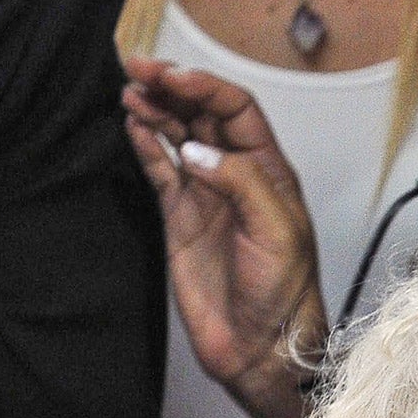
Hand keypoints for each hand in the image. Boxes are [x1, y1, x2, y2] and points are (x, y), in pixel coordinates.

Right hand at [121, 57, 326, 417]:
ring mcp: (208, 196)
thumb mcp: (278, 233)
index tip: (174, 76)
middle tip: (141, 70)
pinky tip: (134, 125)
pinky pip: (161, 169)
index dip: (207, 88)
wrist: (261, 348)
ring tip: (132, 92)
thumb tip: (196, 149)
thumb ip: (242, 182)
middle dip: (175, 88)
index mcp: (272, 175)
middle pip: (204, 116)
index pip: (239, 112)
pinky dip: (147, 144)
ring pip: (179, 137)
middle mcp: (239, 178)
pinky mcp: (181, 218)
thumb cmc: (285, 295)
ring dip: (157, 110)